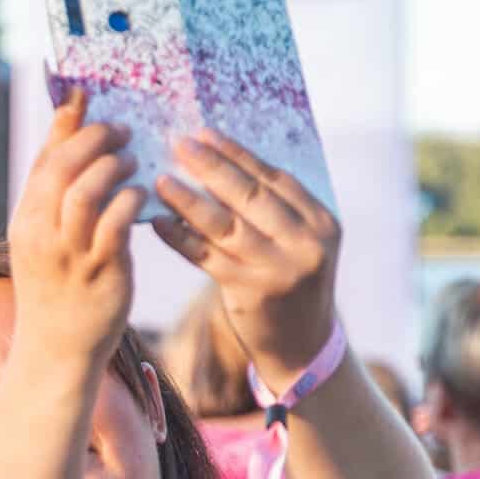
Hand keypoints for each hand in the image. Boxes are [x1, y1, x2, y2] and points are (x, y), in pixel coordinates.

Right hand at [8, 87, 141, 363]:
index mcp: (26, 219)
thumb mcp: (44, 239)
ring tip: (131, 161)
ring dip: (111, 167)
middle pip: (62, 168)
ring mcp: (68, 253)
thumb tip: (74, 146)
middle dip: (93, 139)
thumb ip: (57, 196)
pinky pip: (114, 225)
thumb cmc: (58, 288)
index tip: (85, 95)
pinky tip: (141, 193)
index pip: (42, 160)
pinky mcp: (101, 272)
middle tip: (121, 130)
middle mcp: (41, 233)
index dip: (64, 123)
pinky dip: (128, 200)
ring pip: (84, 192)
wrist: (57, 349)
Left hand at [152, 131, 339, 384]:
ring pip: (224, 224)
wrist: (302, 345)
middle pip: (249, 195)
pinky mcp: (251, 292)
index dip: (238, 154)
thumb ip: (274, 209)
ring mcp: (279, 268)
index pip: (274, 178)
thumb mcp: (298, 243)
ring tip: (159, 179)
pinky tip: (158, 221)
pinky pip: (206, 257)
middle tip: (178, 144)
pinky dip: (180, 238)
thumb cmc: (291, 282)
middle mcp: (305, 242)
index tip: (205, 133)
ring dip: (188, 199)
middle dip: (211, 166)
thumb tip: (223, 162)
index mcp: (321, 221)